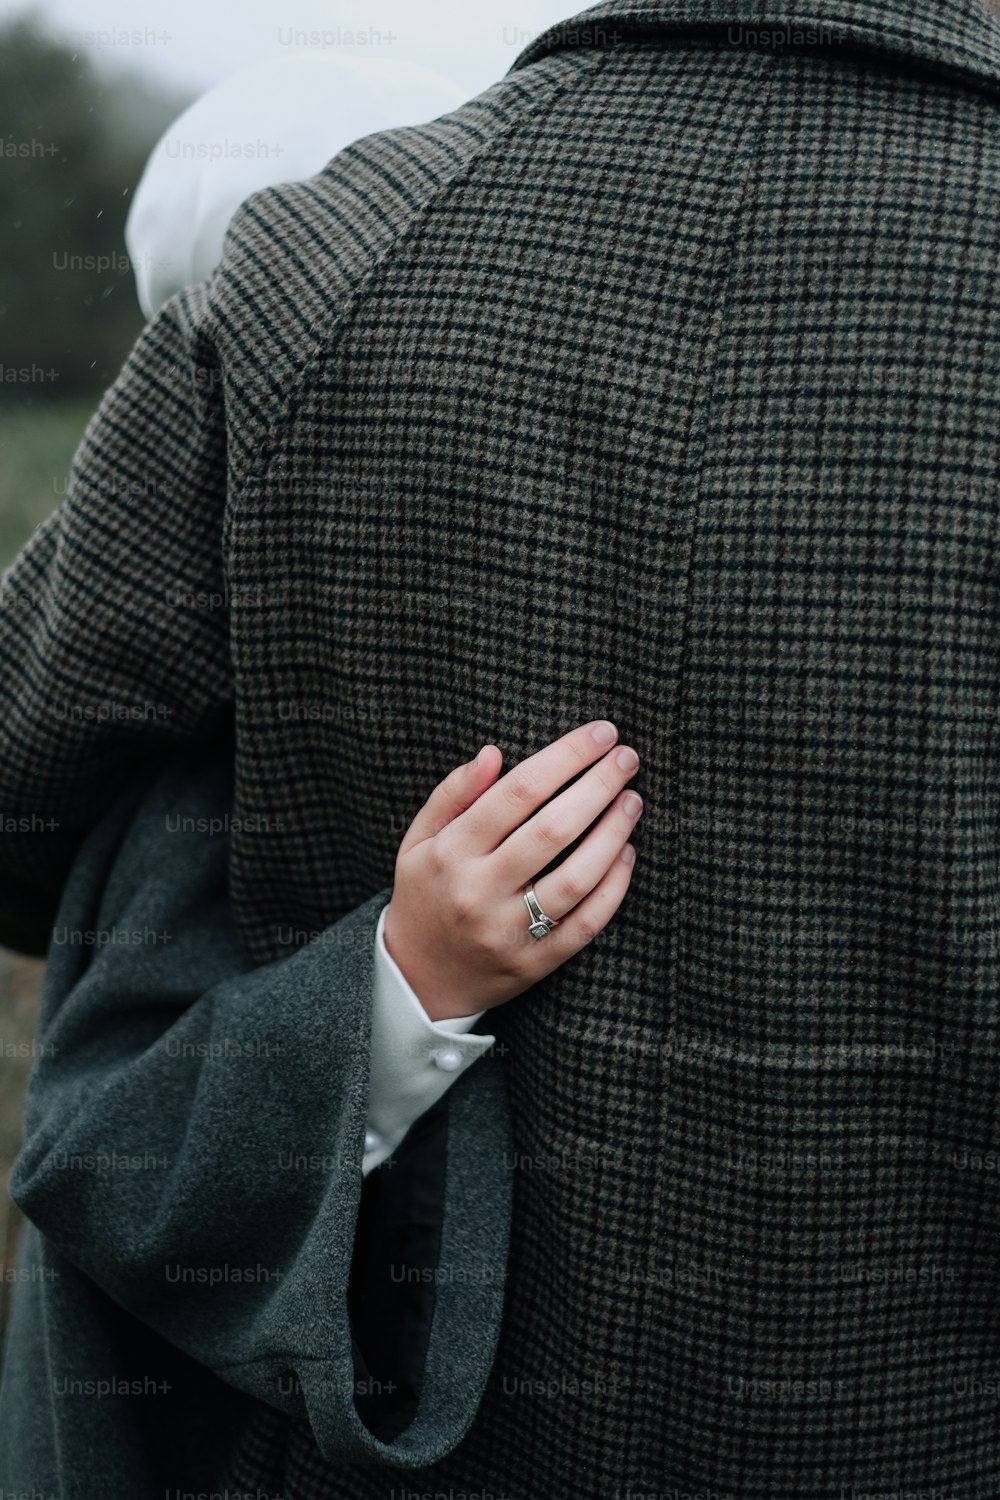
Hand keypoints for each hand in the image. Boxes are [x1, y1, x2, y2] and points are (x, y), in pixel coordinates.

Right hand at [381, 720, 641, 1020]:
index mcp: (451, 852)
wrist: (419, 977)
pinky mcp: (535, 963)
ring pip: (575, 878)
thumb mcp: (420, 839)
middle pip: (551, 830)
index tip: (600, 733)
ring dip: (612, 834)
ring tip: (632, 800)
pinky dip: (614, 886)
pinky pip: (586, 923)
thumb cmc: (426, 891)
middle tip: (627, 757)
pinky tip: (627, 853)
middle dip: (597, 786)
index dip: (564, 758)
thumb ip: (453, 793)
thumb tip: (494, 752)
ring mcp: (509, 931)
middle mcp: (479, 891)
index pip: (516, 793)